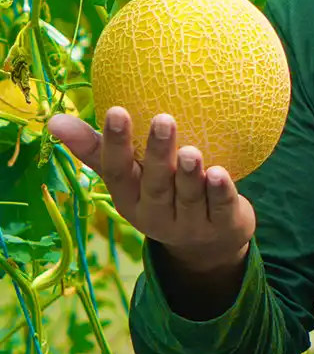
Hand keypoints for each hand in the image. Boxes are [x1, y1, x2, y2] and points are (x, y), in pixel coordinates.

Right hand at [48, 106, 253, 272]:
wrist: (209, 243)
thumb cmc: (163, 194)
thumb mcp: (131, 178)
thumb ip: (100, 149)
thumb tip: (53, 120)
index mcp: (130, 199)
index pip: (118, 172)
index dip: (115, 144)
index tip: (117, 110)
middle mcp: (156, 215)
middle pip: (155, 185)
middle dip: (157, 154)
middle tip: (163, 120)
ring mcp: (188, 224)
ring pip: (188, 198)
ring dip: (189, 175)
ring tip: (191, 151)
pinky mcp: (220, 226)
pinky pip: (220, 207)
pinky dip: (220, 191)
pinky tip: (220, 172)